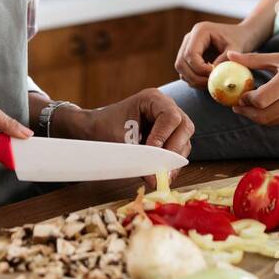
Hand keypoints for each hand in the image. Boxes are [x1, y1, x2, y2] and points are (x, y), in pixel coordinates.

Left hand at [54, 88, 193, 189]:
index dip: (164, 137)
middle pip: (184, 127)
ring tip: (159, 174)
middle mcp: (165, 106)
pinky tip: (160, 172)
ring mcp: (170, 121)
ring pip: (184, 139)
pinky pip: (178, 148)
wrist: (94, 130)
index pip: (171, 117)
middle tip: (161, 169)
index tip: (151, 152)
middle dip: (174, 149)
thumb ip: (139, 158)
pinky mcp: (169, 135)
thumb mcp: (119, 142)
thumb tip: (156, 179)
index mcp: (152, 99)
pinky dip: (171, 162)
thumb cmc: (103, 129)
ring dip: (173, 159)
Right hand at [174, 20, 264, 87]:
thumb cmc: (240, 39)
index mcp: (200, 31)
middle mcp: (190, 37)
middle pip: (181, 62)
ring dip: (193, 80)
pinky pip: (185, 71)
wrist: (241, 35)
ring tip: (210, 83)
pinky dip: (194, 79)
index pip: (190, 54)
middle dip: (194, 77)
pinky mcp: (188, 55)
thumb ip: (225, 60)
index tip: (214, 75)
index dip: (200, 68)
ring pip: (181, 68)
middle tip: (210, 84)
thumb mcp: (237, 48)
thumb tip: (213, 74)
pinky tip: (208, 80)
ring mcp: (187, 46)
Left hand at [223, 48, 278, 124]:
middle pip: (262, 116)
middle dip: (246, 113)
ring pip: (271, 121)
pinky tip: (265, 107)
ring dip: (256, 117)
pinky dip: (270, 116)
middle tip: (237, 106)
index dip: (246, 100)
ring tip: (248, 107)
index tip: (240, 95)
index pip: (259, 100)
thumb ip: (253, 59)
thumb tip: (230, 56)